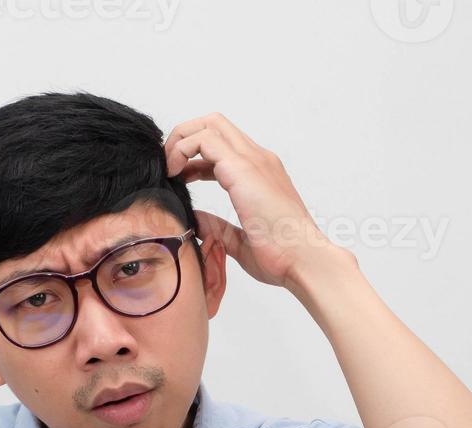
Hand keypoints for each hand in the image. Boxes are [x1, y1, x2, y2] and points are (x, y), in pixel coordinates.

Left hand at [164, 111, 336, 290]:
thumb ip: (219, 227)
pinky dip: (183, 149)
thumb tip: (197, 220)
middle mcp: (258, 160)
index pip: (222, 148)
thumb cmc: (282, 256)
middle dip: (184, 137)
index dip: (194, 158)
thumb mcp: (241, 241)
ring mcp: (253, 160)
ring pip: (209, 124)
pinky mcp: (243, 168)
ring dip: (181, 141)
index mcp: (261, 175)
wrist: (304, 259)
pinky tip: (174, 174)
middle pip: (215, 124)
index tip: (178, 178)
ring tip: (168, 169)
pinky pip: (204, 140)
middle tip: (168, 167)